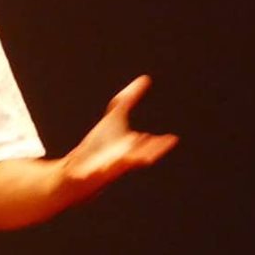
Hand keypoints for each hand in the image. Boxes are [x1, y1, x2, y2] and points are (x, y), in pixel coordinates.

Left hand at [59, 75, 177, 202]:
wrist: (81, 166)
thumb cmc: (102, 142)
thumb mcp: (116, 115)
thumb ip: (130, 98)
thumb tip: (146, 78)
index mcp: (130, 147)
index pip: (148, 146)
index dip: (160, 144)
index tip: (173, 138)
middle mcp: (120, 159)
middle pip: (136, 158)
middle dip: (144, 154)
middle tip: (153, 153)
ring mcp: (104, 168)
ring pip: (114, 167)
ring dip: (121, 163)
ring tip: (126, 160)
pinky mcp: (87, 174)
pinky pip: (88, 175)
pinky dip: (88, 173)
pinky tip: (88, 171)